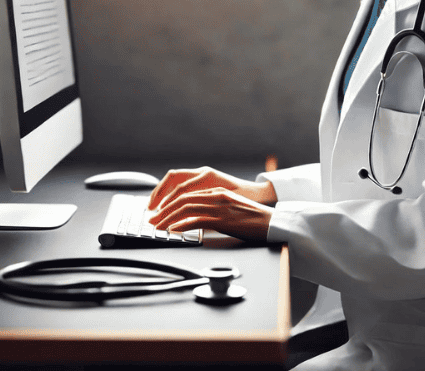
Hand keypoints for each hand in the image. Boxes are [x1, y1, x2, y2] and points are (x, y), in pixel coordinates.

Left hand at [148, 187, 273, 240]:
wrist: (271, 222)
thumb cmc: (253, 218)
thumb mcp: (230, 209)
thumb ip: (212, 210)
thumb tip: (193, 220)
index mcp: (217, 191)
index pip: (186, 193)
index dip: (169, 202)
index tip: (158, 211)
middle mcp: (216, 196)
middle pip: (182, 199)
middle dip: (163, 210)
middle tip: (152, 220)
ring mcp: (219, 206)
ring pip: (185, 209)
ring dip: (168, 219)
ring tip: (158, 227)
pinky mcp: (222, 219)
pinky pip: (196, 221)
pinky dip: (181, 226)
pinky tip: (174, 232)